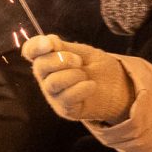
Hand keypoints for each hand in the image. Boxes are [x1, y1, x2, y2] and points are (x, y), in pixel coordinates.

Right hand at [21, 35, 135, 123]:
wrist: (120, 87)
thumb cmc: (99, 68)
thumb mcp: (83, 52)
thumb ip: (65, 48)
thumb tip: (48, 41)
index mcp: (49, 59)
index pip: (31, 51)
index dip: (35, 46)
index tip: (50, 44)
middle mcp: (46, 77)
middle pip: (39, 66)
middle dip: (61, 60)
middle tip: (79, 62)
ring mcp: (54, 95)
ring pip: (52, 83)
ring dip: (73, 75)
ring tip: (86, 76)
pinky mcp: (65, 109)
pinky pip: (66, 98)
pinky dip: (81, 89)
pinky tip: (91, 86)